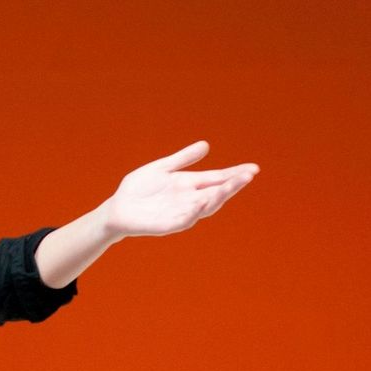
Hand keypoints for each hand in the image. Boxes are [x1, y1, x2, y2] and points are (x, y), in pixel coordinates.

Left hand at [101, 141, 258, 238]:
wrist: (116, 209)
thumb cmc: (139, 189)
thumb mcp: (162, 168)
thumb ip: (182, 159)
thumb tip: (206, 145)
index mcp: (189, 185)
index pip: (217, 179)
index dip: (235, 174)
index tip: (253, 168)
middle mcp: (189, 200)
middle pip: (216, 192)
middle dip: (232, 184)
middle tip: (249, 175)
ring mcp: (180, 213)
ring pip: (205, 207)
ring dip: (219, 197)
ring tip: (232, 185)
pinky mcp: (167, 225)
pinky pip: (184, 220)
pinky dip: (194, 212)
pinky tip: (202, 203)